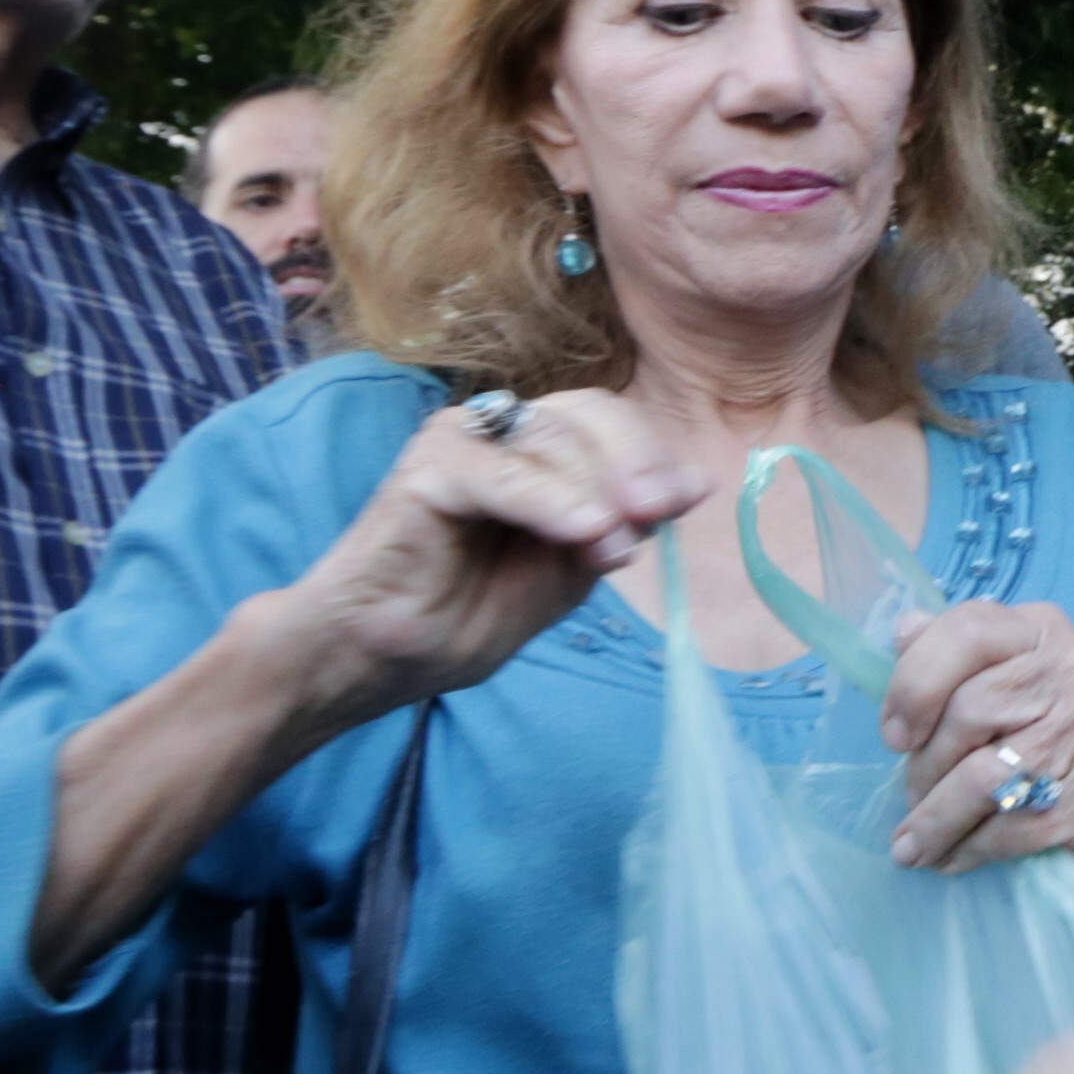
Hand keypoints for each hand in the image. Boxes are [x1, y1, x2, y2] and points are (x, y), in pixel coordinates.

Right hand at [262, 391, 703, 735]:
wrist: (378, 658)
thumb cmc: (462, 616)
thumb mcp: (566, 575)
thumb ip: (621, 526)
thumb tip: (695, 483)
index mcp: (537, 450)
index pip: (609, 425)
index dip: (649, 456)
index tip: (682, 501)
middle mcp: (499, 431)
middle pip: (588, 415)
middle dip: (633, 462)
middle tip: (656, 512)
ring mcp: (461, 441)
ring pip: (552, 441)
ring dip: (594, 495)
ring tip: (610, 550)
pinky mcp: (428, 465)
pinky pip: (502, 472)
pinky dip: (548, 501)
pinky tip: (583, 531)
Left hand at [876, 601, 1073, 873]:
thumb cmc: (1033, 734)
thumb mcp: (996, 678)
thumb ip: (949, 654)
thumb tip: (903, 629)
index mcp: (1044, 631)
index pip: (970, 630)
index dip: (916, 682)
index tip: (893, 736)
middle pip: (969, 710)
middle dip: (925, 764)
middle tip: (911, 795)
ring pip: (982, 777)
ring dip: (934, 820)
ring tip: (912, 844)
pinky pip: (1008, 827)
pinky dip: (967, 849)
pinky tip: (949, 858)